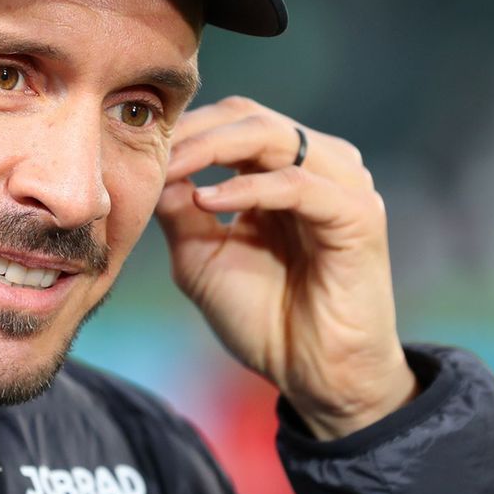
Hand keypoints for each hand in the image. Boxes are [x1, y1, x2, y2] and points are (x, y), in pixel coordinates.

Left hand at [156, 96, 416, 439]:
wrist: (313, 375)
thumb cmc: (264, 318)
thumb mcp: (201, 257)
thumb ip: (178, 211)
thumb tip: (148, 169)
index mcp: (283, 171)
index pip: (231, 121)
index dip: (183, 129)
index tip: (135, 147)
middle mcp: (318, 168)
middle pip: (249, 117)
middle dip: (192, 131)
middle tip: (149, 152)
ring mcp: (343, 186)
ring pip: (274, 136)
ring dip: (213, 147)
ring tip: (169, 168)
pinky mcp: (358, 216)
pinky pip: (299, 185)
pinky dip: (249, 187)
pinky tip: (207, 201)